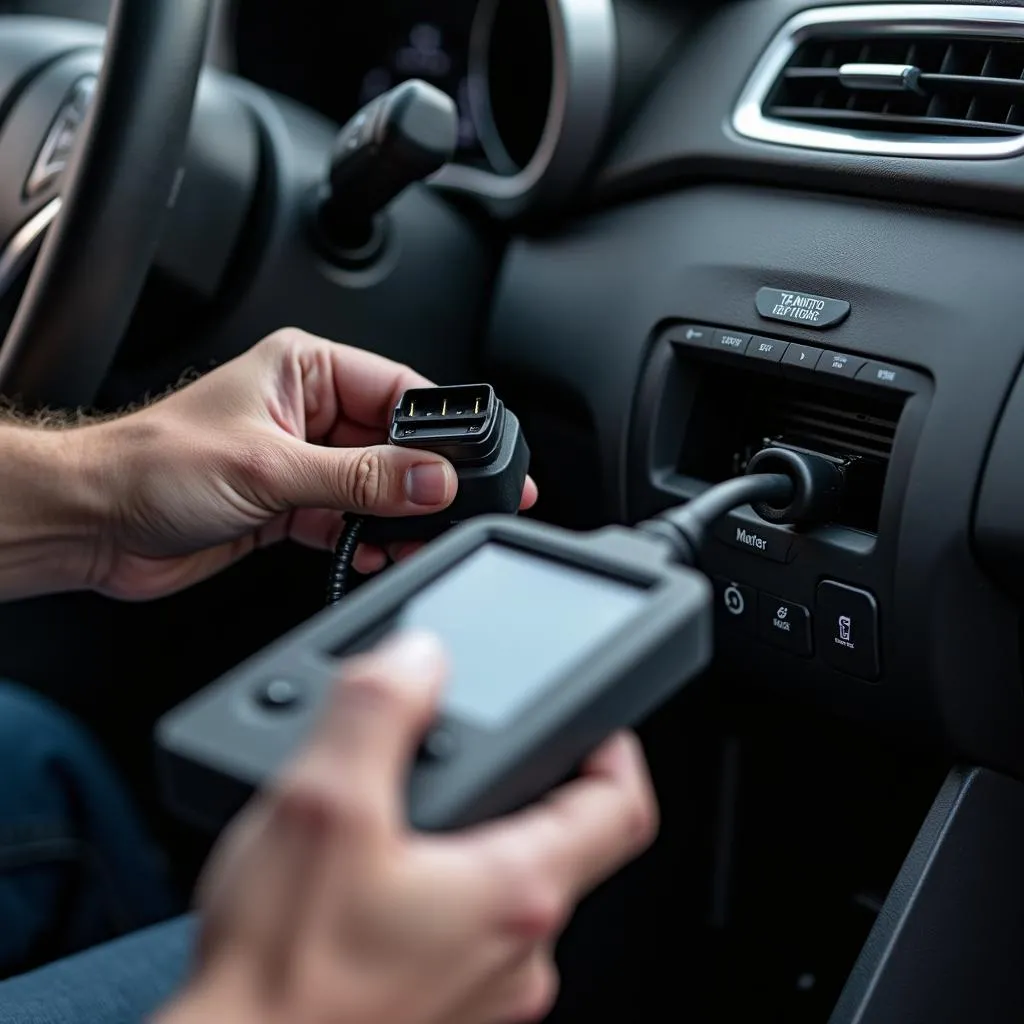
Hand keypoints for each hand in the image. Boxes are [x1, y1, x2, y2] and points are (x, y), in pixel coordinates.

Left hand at [83, 330, 536, 600]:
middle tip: (456, 505)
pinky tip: (378, 551)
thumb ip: (358, 477)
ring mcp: (303, 462)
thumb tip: (429, 478)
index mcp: (305, 371)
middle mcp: (308, 412)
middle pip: (395, 444)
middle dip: (422, 479)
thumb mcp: (269, 466)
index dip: (438, 428)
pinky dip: (369, 539)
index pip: (398, 390)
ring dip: (398, 516)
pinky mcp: (293, 505)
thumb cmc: (153, 465)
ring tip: (416, 537)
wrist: (95, 523)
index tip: (469, 461)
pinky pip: (352, 520)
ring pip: (378, 487)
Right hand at [157, 631, 657, 1023]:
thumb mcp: (323, 805)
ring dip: (467, 842)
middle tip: (475, 753)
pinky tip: (371, 880)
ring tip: (406, 812)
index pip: (621, 809)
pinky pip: (459, 934)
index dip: (615, 749)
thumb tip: (418, 657)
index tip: (595, 722)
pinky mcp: (435, 1014)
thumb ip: (379, 709)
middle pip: (560, 845)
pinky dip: (433, 893)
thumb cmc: (278, 979)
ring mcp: (479, 994)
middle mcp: (514, 954)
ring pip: (502, 891)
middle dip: (521, 788)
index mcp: (515, 892)